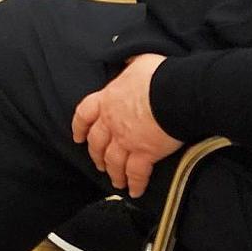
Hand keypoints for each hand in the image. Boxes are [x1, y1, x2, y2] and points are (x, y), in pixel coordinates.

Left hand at [72, 54, 182, 196]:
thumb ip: (130, 63)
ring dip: (114, 172)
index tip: (78, 137)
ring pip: (114, 161)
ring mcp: (126, 140)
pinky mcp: (144, 154)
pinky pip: (136, 173)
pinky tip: (136, 192)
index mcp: (107, 99)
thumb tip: (129, 58)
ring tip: (116, 181)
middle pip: (97, 142)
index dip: (80, 126)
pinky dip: (135, 183)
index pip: (85, 114)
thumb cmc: (158, 75)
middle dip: (96, 155)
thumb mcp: (139, 62)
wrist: (174, 93)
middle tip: (99, 163)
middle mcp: (112, 122)